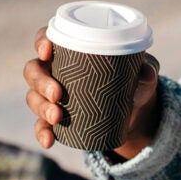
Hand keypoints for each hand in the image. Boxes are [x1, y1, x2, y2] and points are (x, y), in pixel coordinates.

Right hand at [24, 26, 161, 158]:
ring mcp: (52, 96)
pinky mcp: (55, 119)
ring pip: (33, 97)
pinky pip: (40, 125)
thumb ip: (147, 69)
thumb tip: (147, 70)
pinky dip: (42, 133)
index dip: (41, 41)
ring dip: (41, 107)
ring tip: (57, 117)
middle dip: (41, 82)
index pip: (47, 38)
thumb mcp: (143, 74)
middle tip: (58, 94)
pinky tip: (49, 141)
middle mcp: (55, 70)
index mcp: (71, 50)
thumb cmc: (133, 81)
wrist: (134, 114)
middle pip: (34, 70)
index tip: (47, 50)